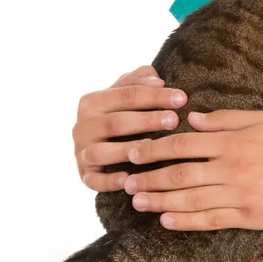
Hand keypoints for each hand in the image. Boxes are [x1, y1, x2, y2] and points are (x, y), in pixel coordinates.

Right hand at [73, 66, 186, 191]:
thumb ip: (139, 81)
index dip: (155, 95)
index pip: (126, 94)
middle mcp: (81, 126)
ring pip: (102, 151)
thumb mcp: (127, 93)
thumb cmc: (120, 113)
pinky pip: (94, 181)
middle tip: (175, 121)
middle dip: (147, 121)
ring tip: (155, 148)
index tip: (181, 98)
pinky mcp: (84, 175)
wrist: (97, 144)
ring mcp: (81, 152)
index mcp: (91, 101)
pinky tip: (130, 179)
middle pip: (115, 122)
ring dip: (129, 149)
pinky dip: (110, 181)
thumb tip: (156, 80)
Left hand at [123, 110, 262, 230]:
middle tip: (126, 180)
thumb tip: (191, 118)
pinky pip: (210, 220)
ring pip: (190, 199)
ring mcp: (239, 195)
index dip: (155, 149)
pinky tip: (166, 219)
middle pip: (180, 174)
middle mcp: (232, 168)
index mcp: (232, 142)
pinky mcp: (248, 216)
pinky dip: (186, 220)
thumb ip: (224, 119)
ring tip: (138, 201)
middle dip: (149, 177)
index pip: (184, 144)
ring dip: (160, 201)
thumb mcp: (260, 119)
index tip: (135, 152)